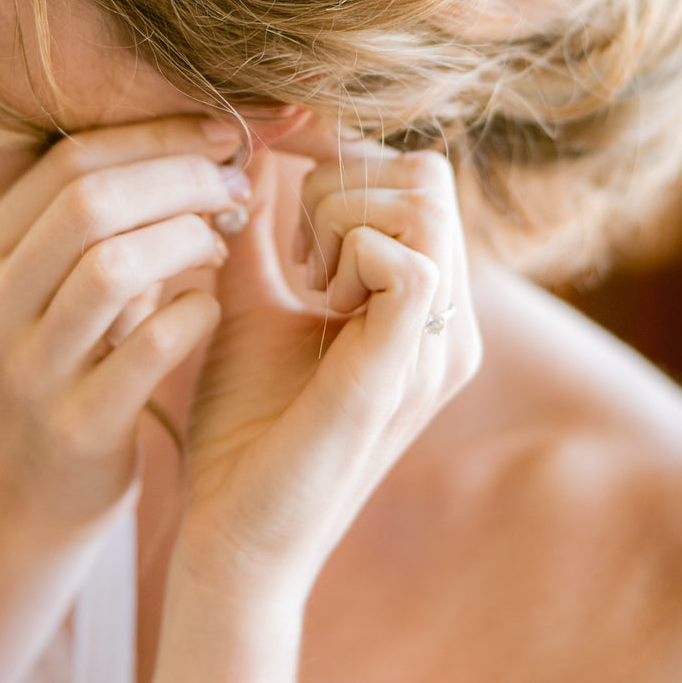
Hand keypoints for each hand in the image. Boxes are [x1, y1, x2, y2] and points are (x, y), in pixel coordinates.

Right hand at [0, 116, 248, 527]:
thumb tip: (219, 140)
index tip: (224, 131)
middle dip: (180, 178)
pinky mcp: (75, 426)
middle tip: (233, 185)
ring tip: (219, 242)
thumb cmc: (77, 359)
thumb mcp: (69, 282)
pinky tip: (208, 307)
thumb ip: (118, 215)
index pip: (69, 160)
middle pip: (89, 202)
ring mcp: (26, 371)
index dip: (157, 134)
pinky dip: (197, 311)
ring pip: (114, 266)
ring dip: (189, 238)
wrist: (48, 488)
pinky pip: (152, 345)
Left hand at [179, 134, 481, 599]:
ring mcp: (436, 349)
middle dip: (344, 186)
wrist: (233, 531)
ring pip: (422, 204)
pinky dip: (348, 251)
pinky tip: (316, 298)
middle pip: (427, 178)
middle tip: (297, 253)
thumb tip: (250, 150)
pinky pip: (408, 259)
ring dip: (343, 218)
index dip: (346, 156)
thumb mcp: (253, 301)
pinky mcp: (404, 371)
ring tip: (305, 278)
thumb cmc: (244, 422)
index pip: (420, 180)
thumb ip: (258, 231)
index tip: (282, 167)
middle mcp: (448, 325)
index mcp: (421, 309)